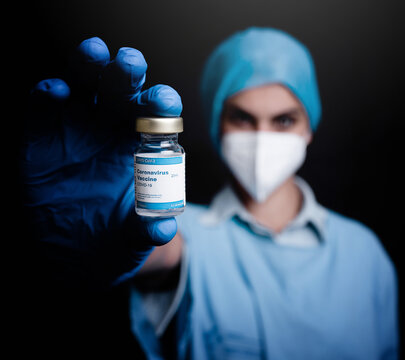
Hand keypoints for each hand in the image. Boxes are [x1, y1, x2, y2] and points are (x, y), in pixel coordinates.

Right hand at [22, 37, 182, 286]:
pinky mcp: (41, 139)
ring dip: (88, 67)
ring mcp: (75, 130)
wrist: (75, 255)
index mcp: (141, 146)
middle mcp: (111, 130)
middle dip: (126, 74)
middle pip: (122, 92)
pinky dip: (47, 96)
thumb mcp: (132, 239)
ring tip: (94, 52)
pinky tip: (55, 90)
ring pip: (83, 88)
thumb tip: (162, 228)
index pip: (156, 117)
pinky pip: (43, 110)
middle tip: (130, 62)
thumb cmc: (114, 239)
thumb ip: (146, 230)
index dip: (160, 105)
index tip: (164, 101)